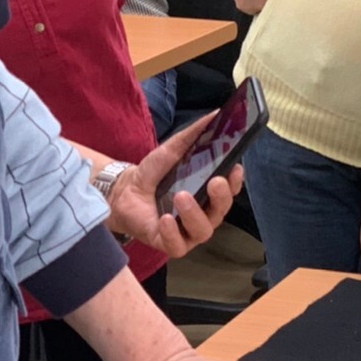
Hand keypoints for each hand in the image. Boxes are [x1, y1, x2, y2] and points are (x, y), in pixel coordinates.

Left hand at [108, 112, 245, 257]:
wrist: (124, 191)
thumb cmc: (155, 173)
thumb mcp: (172, 149)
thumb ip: (193, 135)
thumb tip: (215, 114)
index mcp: (209, 193)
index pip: (230, 190)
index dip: (236, 181)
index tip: (235, 168)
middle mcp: (204, 214)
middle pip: (221, 211)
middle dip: (221, 197)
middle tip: (214, 181)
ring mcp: (188, 232)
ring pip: (203, 230)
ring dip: (195, 214)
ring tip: (182, 197)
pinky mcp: (170, 244)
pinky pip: (178, 245)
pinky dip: (173, 233)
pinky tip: (165, 219)